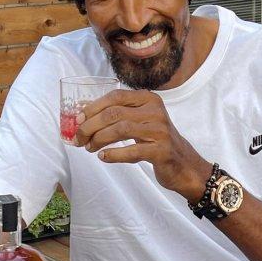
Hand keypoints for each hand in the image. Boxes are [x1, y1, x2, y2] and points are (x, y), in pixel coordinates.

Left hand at [75, 89, 210, 199]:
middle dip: (91, 126)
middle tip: (79, 138)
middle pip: (114, 114)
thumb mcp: (141, 121)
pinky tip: (103, 157)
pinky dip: (113, 155)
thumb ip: (119, 115)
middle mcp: (156, 111)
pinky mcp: (162, 151)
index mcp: (149, 99)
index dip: (93, 107)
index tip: (78, 119)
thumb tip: (82, 117)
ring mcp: (160, 131)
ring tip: (89, 148)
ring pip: (120, 130)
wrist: (183, 164)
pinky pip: (132, 151)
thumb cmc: (156, 141)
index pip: (116, 96)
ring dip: (99, 140)